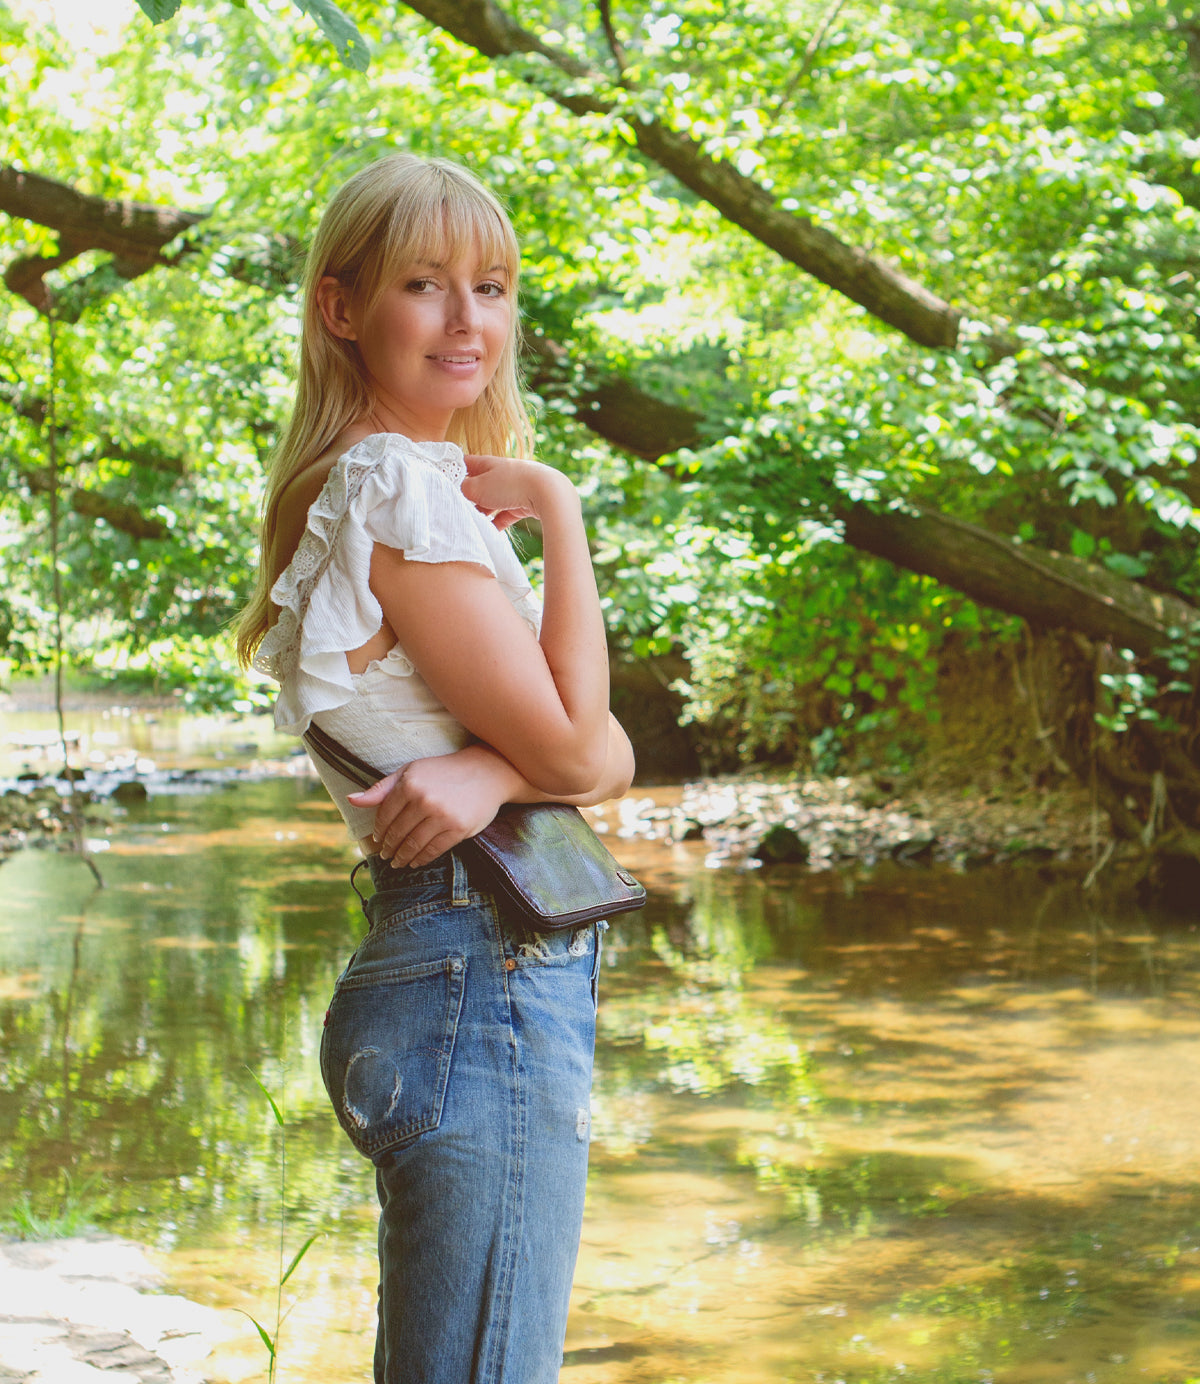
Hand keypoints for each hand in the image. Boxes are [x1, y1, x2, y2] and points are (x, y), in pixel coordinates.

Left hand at [346, 747, 515, 866]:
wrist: (487, 772)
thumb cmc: (444, 771)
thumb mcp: (411, 771)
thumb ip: (382, 788)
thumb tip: (352, 800)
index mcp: (410, 784)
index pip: (385, 815)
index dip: (379, 830)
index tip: (377, 839)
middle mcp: (424, 800)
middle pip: (398, 832)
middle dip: (389, 847)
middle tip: (385, 855)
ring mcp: (442, 816)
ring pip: (414, 844)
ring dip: (402, 857)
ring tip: (397, 862)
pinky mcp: (458, 829)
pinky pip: (434, 849)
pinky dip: (421, 859)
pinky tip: (415, 861)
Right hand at [461, 453, 575, 530]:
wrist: (548, 493)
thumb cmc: (510, 485)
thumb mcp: (477, 487)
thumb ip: (463, 489)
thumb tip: (458, 492)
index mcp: (487, 462)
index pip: (464, 463)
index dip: (450, 470)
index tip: (439, 482)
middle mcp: (501, 473)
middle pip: (477, 484)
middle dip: (466, 497)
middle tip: (454, 509)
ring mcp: (514, 488)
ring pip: (491, 500)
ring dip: (481, 511)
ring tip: (470, 523)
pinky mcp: (524, 503)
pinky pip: (506, 514)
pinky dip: (497, 523)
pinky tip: (489, 532)